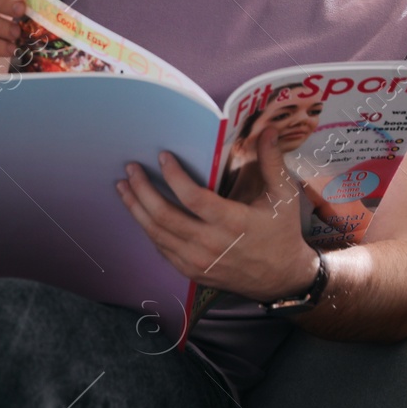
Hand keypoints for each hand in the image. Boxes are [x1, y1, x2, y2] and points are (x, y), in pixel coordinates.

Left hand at [115, 127, 319, 303]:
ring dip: (136, 209)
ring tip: (123, 187)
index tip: (162, 156)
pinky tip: (139, 212)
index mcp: (233, 222)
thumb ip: (272, 162)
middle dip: (142, 190)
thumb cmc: (282, 232)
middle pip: (165, 216)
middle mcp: (211, 244)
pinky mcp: (192, 272)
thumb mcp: (283, 196)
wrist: (282, 278)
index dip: (174, 176)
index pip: (193, 198)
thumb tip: (268, 130)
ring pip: (157, 234)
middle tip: (131, 169)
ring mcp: (198, 261)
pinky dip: (148, 229)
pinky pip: (162, 249)